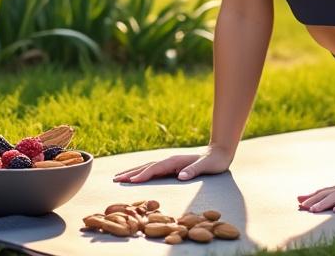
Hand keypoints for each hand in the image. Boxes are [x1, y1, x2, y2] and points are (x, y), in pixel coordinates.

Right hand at [112, 146, 233, 183]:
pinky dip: (141, 173)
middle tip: (115, 179)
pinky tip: (135, 177)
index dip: (143, 175)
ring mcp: (169, 163)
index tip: (131, 181)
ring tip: (119, 177)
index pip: (155, 169)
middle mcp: (169, 160)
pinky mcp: (171, 167)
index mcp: (175, 161)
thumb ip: (194, 170)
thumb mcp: (206, 166)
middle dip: (130, 173)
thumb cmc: (214, 162)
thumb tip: (181, 176)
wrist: (219, 153)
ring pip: (147, 168)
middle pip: (146, 167)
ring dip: (132, 172)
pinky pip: (152, 171)